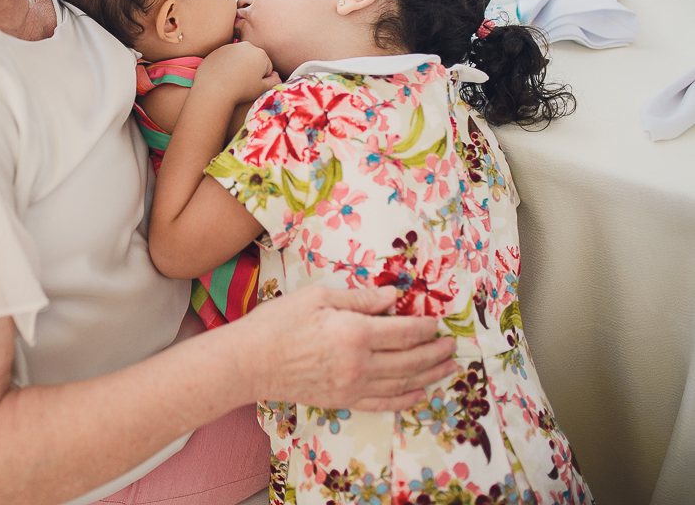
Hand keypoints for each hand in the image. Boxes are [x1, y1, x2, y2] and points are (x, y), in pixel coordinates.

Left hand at [194, 41, 281, 104]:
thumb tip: (275, 75)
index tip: (252, 85)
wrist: (213, 89)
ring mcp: (230, 46)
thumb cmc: (240, 91)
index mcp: (260, 53)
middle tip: (242, 83)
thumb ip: (275, 81)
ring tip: (232, 80)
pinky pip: (226, 58)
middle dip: (250, 69)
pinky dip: (226, 66)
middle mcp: (246, 45)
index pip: (266, 67)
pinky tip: (222, 76)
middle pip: (253, 60)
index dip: (261, 78)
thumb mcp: (263, 89)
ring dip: (238, 67)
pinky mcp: (217, 50)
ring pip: (239, 58)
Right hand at [237, 285, 457, 410]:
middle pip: (410, 359)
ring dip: (429, 375)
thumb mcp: (316, 296)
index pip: (403, 331)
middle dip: (434, 352)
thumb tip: (392, 296)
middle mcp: (359, 364)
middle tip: (451, 345)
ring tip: (447, 368)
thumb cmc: (277, 323)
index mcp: (354, 332)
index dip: (425, 326)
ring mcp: (352, 386)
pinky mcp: (343, 401)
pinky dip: (406, 399)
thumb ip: (358, 298)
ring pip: (403, 383)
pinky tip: (420, 394)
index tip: (438, 321)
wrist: (249, 362)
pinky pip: (384, 403)